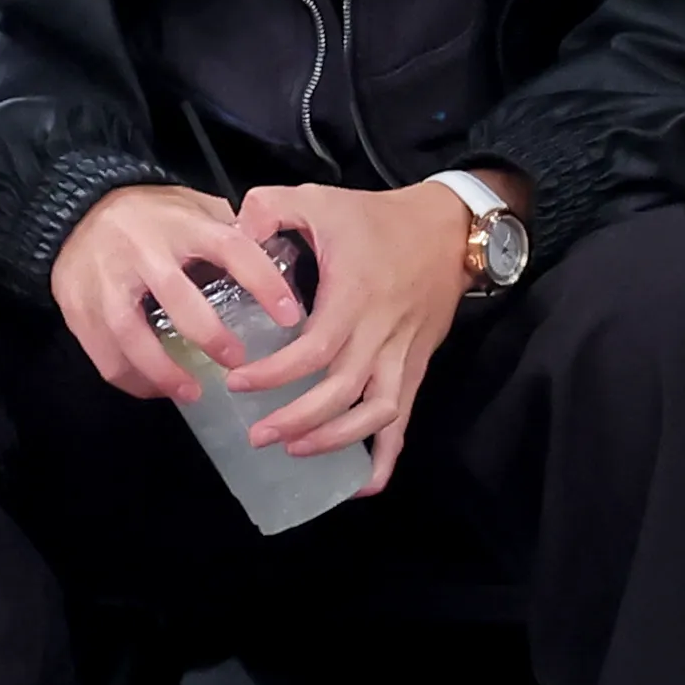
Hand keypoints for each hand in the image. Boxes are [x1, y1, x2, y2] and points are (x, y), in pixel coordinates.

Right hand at [50, 184, 304, 407]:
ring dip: (163, 371)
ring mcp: (104, 280)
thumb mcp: (192, 205)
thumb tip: (277, 259)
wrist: (73, 209)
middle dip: (209, 335)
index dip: (263, 282)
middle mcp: (141, 250)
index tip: (289, 316)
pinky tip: (156, 388)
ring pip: (131, 334)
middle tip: (236, 361)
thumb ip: (227, 229)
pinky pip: (104, 353)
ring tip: (192, 392)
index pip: (231, 248)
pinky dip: (131, 379)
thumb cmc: (148, 214)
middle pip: (176, 297)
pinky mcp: (78, 307)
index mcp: (181, 224)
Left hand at [225, 179, 479, 488]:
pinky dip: (386, 457)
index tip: (239, 382)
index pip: (316, 348)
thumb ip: (271, 207)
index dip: (277, 373)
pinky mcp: (417, 367)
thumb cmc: (378, 219)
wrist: (449, 229)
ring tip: (294, 451)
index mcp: (355, 295)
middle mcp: (381, 333)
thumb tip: (234, 229)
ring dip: (335, 440)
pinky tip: (362, 485)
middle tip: (256, 435)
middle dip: (298, 420)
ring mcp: (403, 355)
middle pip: (342, 392)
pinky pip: (405, 419)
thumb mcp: (320, 198)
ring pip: (376, 413)